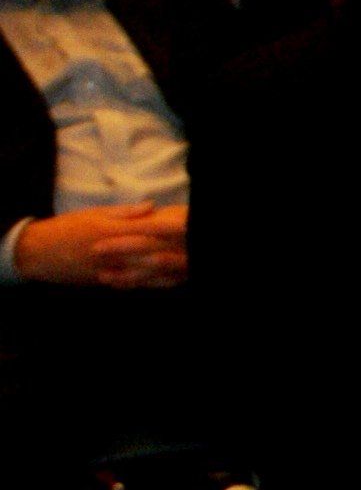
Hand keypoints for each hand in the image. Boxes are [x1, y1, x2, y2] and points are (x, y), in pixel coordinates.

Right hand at [12, 202, 187, 287]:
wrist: (37, 253)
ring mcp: (108, 268)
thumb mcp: (92, 214)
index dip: (169, 229)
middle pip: (149, 252)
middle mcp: (111, 251)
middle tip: (195, 247)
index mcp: (108, 229)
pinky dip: (153, 283)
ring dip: (168, 269)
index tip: (189, 225)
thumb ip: (124, 212)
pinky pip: (133, 284)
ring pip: (144, 271)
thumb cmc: (66, 228)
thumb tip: (152, 206)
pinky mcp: (105, 281)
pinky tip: (171, 281)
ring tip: (189, 266)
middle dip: (173, 250)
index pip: (145, 229)